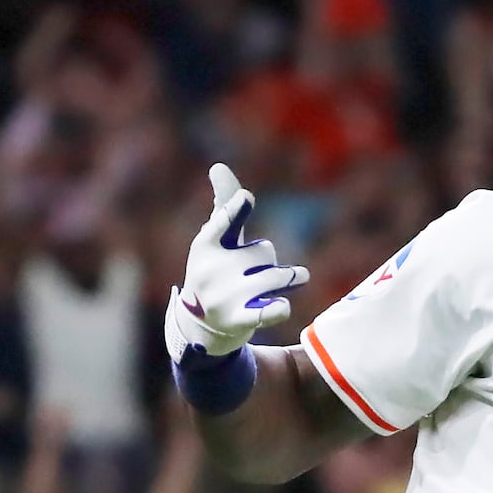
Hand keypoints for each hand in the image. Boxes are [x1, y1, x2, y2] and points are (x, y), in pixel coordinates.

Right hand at [163, 164, 308, 362]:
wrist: (202, 325)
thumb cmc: (214, 271)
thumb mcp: (215, 240)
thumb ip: (224, 206)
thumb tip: (219, 167)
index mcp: (205, 245)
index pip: (223, 222)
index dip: (236, 210)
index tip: (246, 198)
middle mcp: (213, 271)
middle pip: (265, 252)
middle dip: (267, 261)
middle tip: (252, 273)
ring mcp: (226, 297)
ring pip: (276, 277)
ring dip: (286, 279)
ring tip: (290, 281)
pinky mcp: (240, 320)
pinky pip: (268, 311)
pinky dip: (278, 308)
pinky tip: (282, 305)